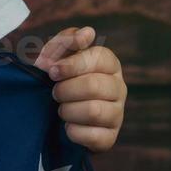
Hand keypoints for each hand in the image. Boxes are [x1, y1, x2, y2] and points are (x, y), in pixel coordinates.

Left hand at [34, 25, 126, 152]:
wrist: (54, 116)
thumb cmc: (59, 79)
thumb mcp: (56, 56)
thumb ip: (66, 41)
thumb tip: (88, 32)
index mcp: (109, 64)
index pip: (99, 58)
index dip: (72, 64)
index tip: (51, 72)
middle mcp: (119, 88)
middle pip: (95, 85)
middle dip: (66, 90)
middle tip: (54, 93)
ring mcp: (117, 114)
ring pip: (94, 111)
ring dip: (68, 110)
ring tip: (61, 110)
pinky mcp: (110, 137)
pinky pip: (94, 136)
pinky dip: (74, 132)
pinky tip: (68, 127)